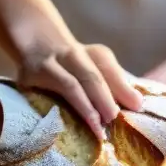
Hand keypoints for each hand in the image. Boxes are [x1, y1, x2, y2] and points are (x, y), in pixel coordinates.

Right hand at [17, 38, 142, 138]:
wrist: (32, 38)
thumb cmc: (73, 66)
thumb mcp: (96, 69)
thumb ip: (117, 85)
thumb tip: (138, 104)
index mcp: (93, 54)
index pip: (107, 66)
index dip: (122, 87)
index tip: (137, 106)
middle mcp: (71, 55)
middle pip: (91, 75)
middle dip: (104, 97)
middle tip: (115, 118)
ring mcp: (48, 65)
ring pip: (70, 85)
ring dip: (86, 106)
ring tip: (97, 127)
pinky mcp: (27, 78)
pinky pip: (43, 96)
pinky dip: (57, 110)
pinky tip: (65, 126)